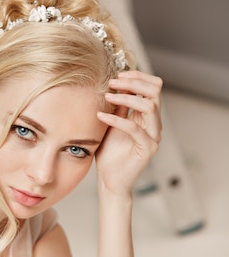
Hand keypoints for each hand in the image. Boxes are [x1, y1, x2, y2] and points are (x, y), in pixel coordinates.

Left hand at [95, 71, 162, 196]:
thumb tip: (116, 85)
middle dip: (134, 82)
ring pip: (150, 105)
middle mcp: (154, 124)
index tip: (117, 75)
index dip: (137, 76)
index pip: (152, 87)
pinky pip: (134, 127)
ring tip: (108, 96)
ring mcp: (153, 136)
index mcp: (147, 116)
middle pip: (155, 91)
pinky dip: (116, 119)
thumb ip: (118, 107)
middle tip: (113, 82)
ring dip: (127, 97)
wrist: (110, 181)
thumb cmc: (109, 155)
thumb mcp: (111, 125)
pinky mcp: (147, 148)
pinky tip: (101, 115)